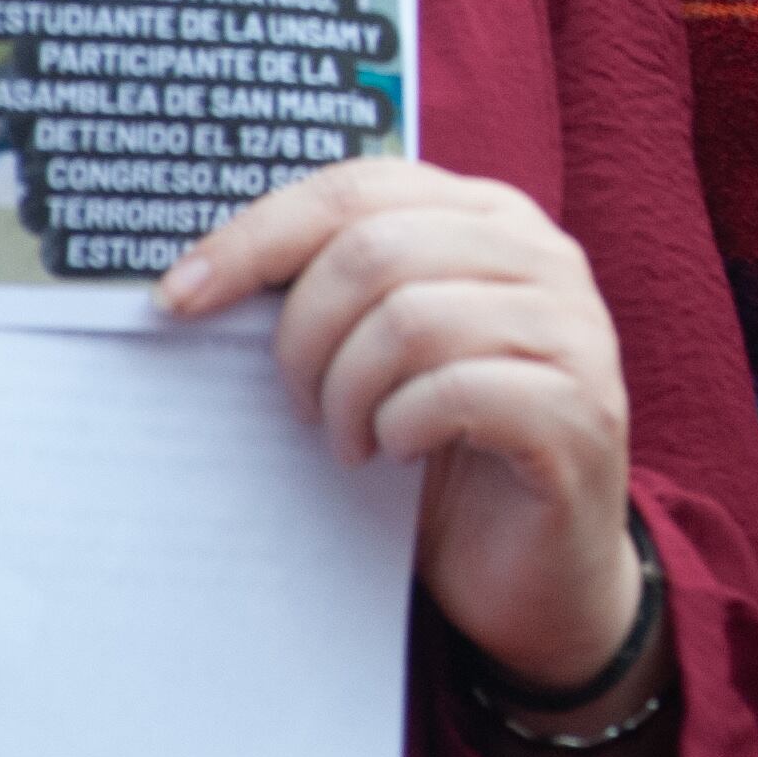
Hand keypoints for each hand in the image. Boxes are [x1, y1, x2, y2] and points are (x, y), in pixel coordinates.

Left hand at [159, 158, 642, 693]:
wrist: (536, 568)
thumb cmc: (442, 452)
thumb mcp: (383, 352)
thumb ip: (335, 294)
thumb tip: (197, 278)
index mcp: (490, 219)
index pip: (358, 188)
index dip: (258, 235)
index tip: (177, 298)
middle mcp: (543, 257)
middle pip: (376, 250)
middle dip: (303, 336)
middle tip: (296, 405)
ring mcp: (574, 331)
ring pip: (412, 320)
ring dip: (348, 393)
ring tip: (349, 441)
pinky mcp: (580, 412)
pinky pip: (457, 393)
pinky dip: (400, 428)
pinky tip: (397, 455)